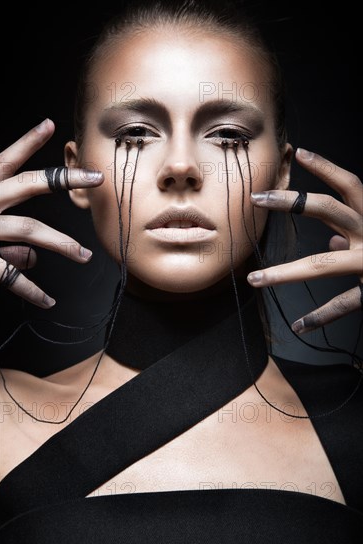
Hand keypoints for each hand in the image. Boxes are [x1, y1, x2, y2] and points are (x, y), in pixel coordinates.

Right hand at [0, 119, 103, 307]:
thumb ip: (4, 238)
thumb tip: (34, 259)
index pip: (5, 159)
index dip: (28, 141)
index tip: (50, 125)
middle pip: (29, 184)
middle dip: (66, 179)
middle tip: (97, 178)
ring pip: (29, 230)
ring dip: (61, 242)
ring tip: (84, 255)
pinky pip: (9, 275)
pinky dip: (31, 290)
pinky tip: (48, 301)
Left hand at [247, 147, 361, 333]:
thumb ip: (356, 236)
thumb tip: (333, 241)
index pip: (350, 186)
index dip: (327, 168)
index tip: (299, 154)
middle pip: (330, 210)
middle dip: (291, 202)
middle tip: (256, 198)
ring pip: (323, 264)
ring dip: (284, 273)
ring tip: (255, 279)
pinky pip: (344, 303)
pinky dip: (321, 317)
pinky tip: (299, 326)